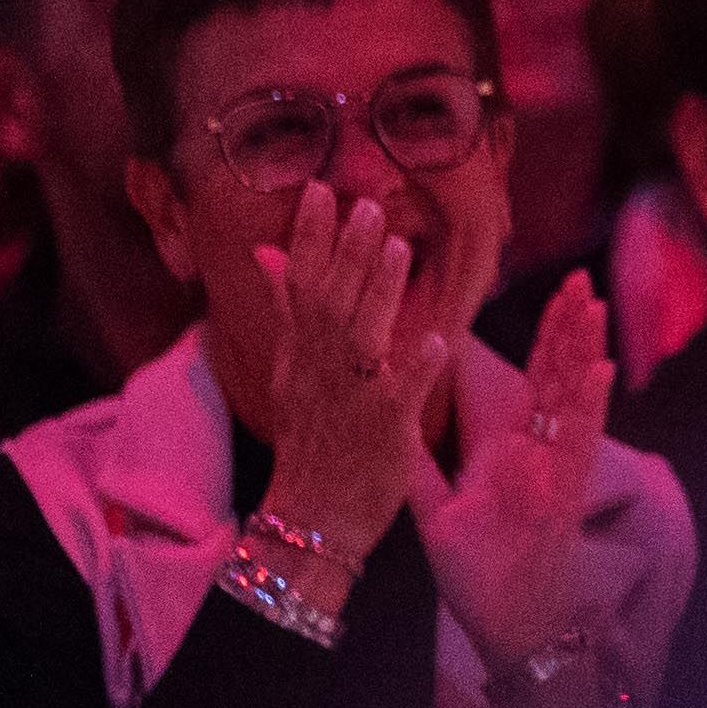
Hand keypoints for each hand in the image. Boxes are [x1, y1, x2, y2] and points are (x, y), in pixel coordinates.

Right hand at [255, 184, 442, 573]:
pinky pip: (402, 396)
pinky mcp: (383, 431)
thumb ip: (289, 309)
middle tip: (367, 203)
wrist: (310, 519)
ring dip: (379, 292)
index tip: (320, 188)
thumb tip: (270, 254)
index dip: (309, 237)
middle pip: (330, 303)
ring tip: (399, 246)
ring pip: (362, 338)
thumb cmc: (312, 438)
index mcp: (301, 353)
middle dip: (347, 252)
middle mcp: (320, 371)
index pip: (300, 285)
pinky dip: (417, 368)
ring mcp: (351, 400)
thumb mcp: (290, 369)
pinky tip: (437, 340)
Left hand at [407, 272, 613, 680]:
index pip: (531, 380)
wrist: (506, 625)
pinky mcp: (562, 494)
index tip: (555, 294)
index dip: (545, 337)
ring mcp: (556, 469)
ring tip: (594, 305)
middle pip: (559, 376)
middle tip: (582, 277)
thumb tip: (395, 423)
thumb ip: (420, 465)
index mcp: (512, 450)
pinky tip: (598, 370)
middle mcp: (540, 452)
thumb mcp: (437, 513)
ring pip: (574, 398)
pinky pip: (578, 443)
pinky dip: (588, 406)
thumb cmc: (480, 574)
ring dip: (584, 351)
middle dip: (570, 327)